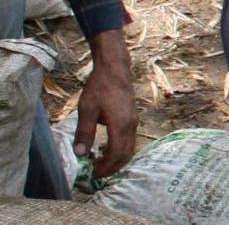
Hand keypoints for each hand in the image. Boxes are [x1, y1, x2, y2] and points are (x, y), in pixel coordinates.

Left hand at [74, 29, 136, 177]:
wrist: (115, 69)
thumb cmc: (99, 87)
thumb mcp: (86, 109)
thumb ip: (84, 132)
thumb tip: (79, 154)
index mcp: (120, 125)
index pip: (116, 154)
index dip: (105, 167)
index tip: (92, 174)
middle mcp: (131, 126)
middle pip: (126, 154)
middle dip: (112, 167)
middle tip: (96, 174)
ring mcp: (134, 122)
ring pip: (130, 148)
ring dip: (117, 159)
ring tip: (100, 164)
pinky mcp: (132, 118)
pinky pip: (130, 140)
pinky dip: (120, 150)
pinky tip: (107, 148)